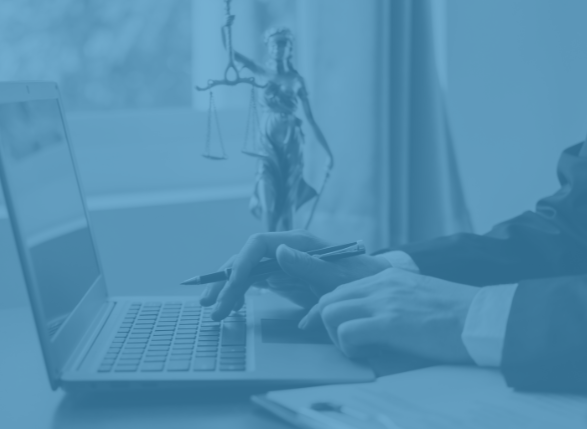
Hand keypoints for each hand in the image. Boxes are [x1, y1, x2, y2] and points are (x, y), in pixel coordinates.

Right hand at [199, 230, 390, 320]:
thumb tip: (278, 252)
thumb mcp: (339, 276)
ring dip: (227, 290)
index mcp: (298, 242)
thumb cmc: (361, 280)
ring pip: (245, 271)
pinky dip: (239, 294)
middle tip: (211, 306)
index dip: (241, 263)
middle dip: (225, 282)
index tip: (231, 286)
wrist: (375, 287)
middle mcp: (285, 249)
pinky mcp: (280, 277)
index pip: (258, 245)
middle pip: (245, 259)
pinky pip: (253, 283)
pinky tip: (229, 308)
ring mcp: (281, 262)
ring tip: (213, 311)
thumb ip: (309, 265)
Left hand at [299, 268, 478, 363]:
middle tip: (342, 343)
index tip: (323, 326)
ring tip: (357, 349)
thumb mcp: (418, 294)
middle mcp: (380, 285)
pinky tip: (366, 354)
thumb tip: (375, 319)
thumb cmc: (458, 314)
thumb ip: (394, 299)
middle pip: (328, 300)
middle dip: (326, 324)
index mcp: (387, 278)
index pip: (341, 290)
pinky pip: (346, 332)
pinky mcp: (388, 322)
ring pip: (330, 313)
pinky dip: (348, 347)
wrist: (483, 318)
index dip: (327, 310)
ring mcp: (383, 302)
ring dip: (336, 336)